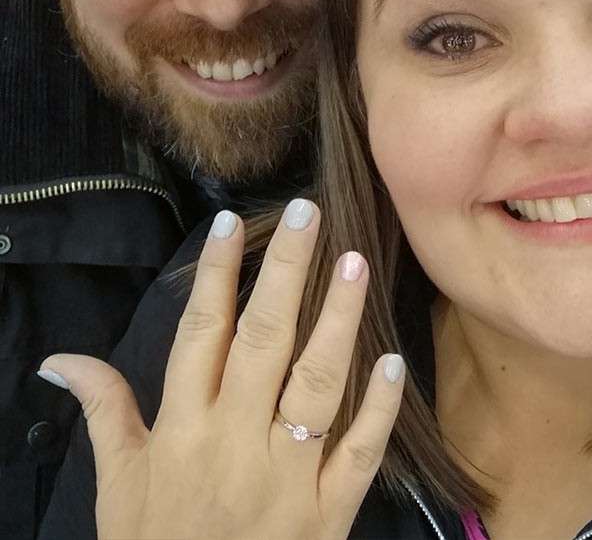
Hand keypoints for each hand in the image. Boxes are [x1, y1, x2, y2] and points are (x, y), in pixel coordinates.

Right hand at [40, 200, 404, 539]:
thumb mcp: (119, 488)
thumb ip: (104, 414)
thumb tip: (62, 360)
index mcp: (183, 429)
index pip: (200, 334)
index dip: (216, 275)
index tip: (232, 222)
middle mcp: (236, 441)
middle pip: (264, 341)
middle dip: (286, 273)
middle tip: (309, 215)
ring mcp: (288, 476)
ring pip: (318, 383)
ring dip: (338, 320)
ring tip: (355, 263)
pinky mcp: (330, 511)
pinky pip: (360, 452)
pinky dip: (380, 408)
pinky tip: (395, 361)